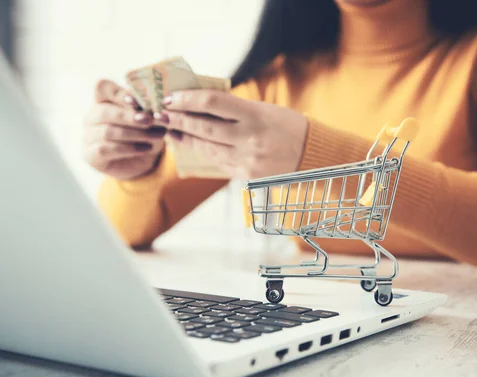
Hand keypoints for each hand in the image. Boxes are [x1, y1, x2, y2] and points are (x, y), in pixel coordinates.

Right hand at [83, 80, 165, 179]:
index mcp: (104, 100)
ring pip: (108, 131)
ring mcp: (89, 135)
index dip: (119, 94)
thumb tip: (161, 108)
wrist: (142, 162)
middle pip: (104, 111)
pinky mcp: (90, 154)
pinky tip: (147, 148)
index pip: (102, 87)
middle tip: (149, 121)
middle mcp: (92, 116)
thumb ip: (150, 111)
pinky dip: (130, 148)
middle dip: (129, 116)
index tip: (137, 102)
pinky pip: (106, 149)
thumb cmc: (145, 134)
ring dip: (135, 134)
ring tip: (156, 136)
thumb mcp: (151, 120)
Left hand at [155, 90, 307, 178]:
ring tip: (171, 131)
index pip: (212, 103)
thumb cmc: (289, 127)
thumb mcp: (265, 110)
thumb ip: (236, 109)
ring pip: (206, 148)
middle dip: (178, 120)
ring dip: (186, 139)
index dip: (187, 99)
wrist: (313, 157)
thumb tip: (201, 105)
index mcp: (255, 116)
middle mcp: (249, 140)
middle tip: (161, 114)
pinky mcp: (246, 176)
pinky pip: (219, 162)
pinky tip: (193, 145)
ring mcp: (247, 161)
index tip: (171, 98)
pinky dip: (205, 152)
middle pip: (203, 127)